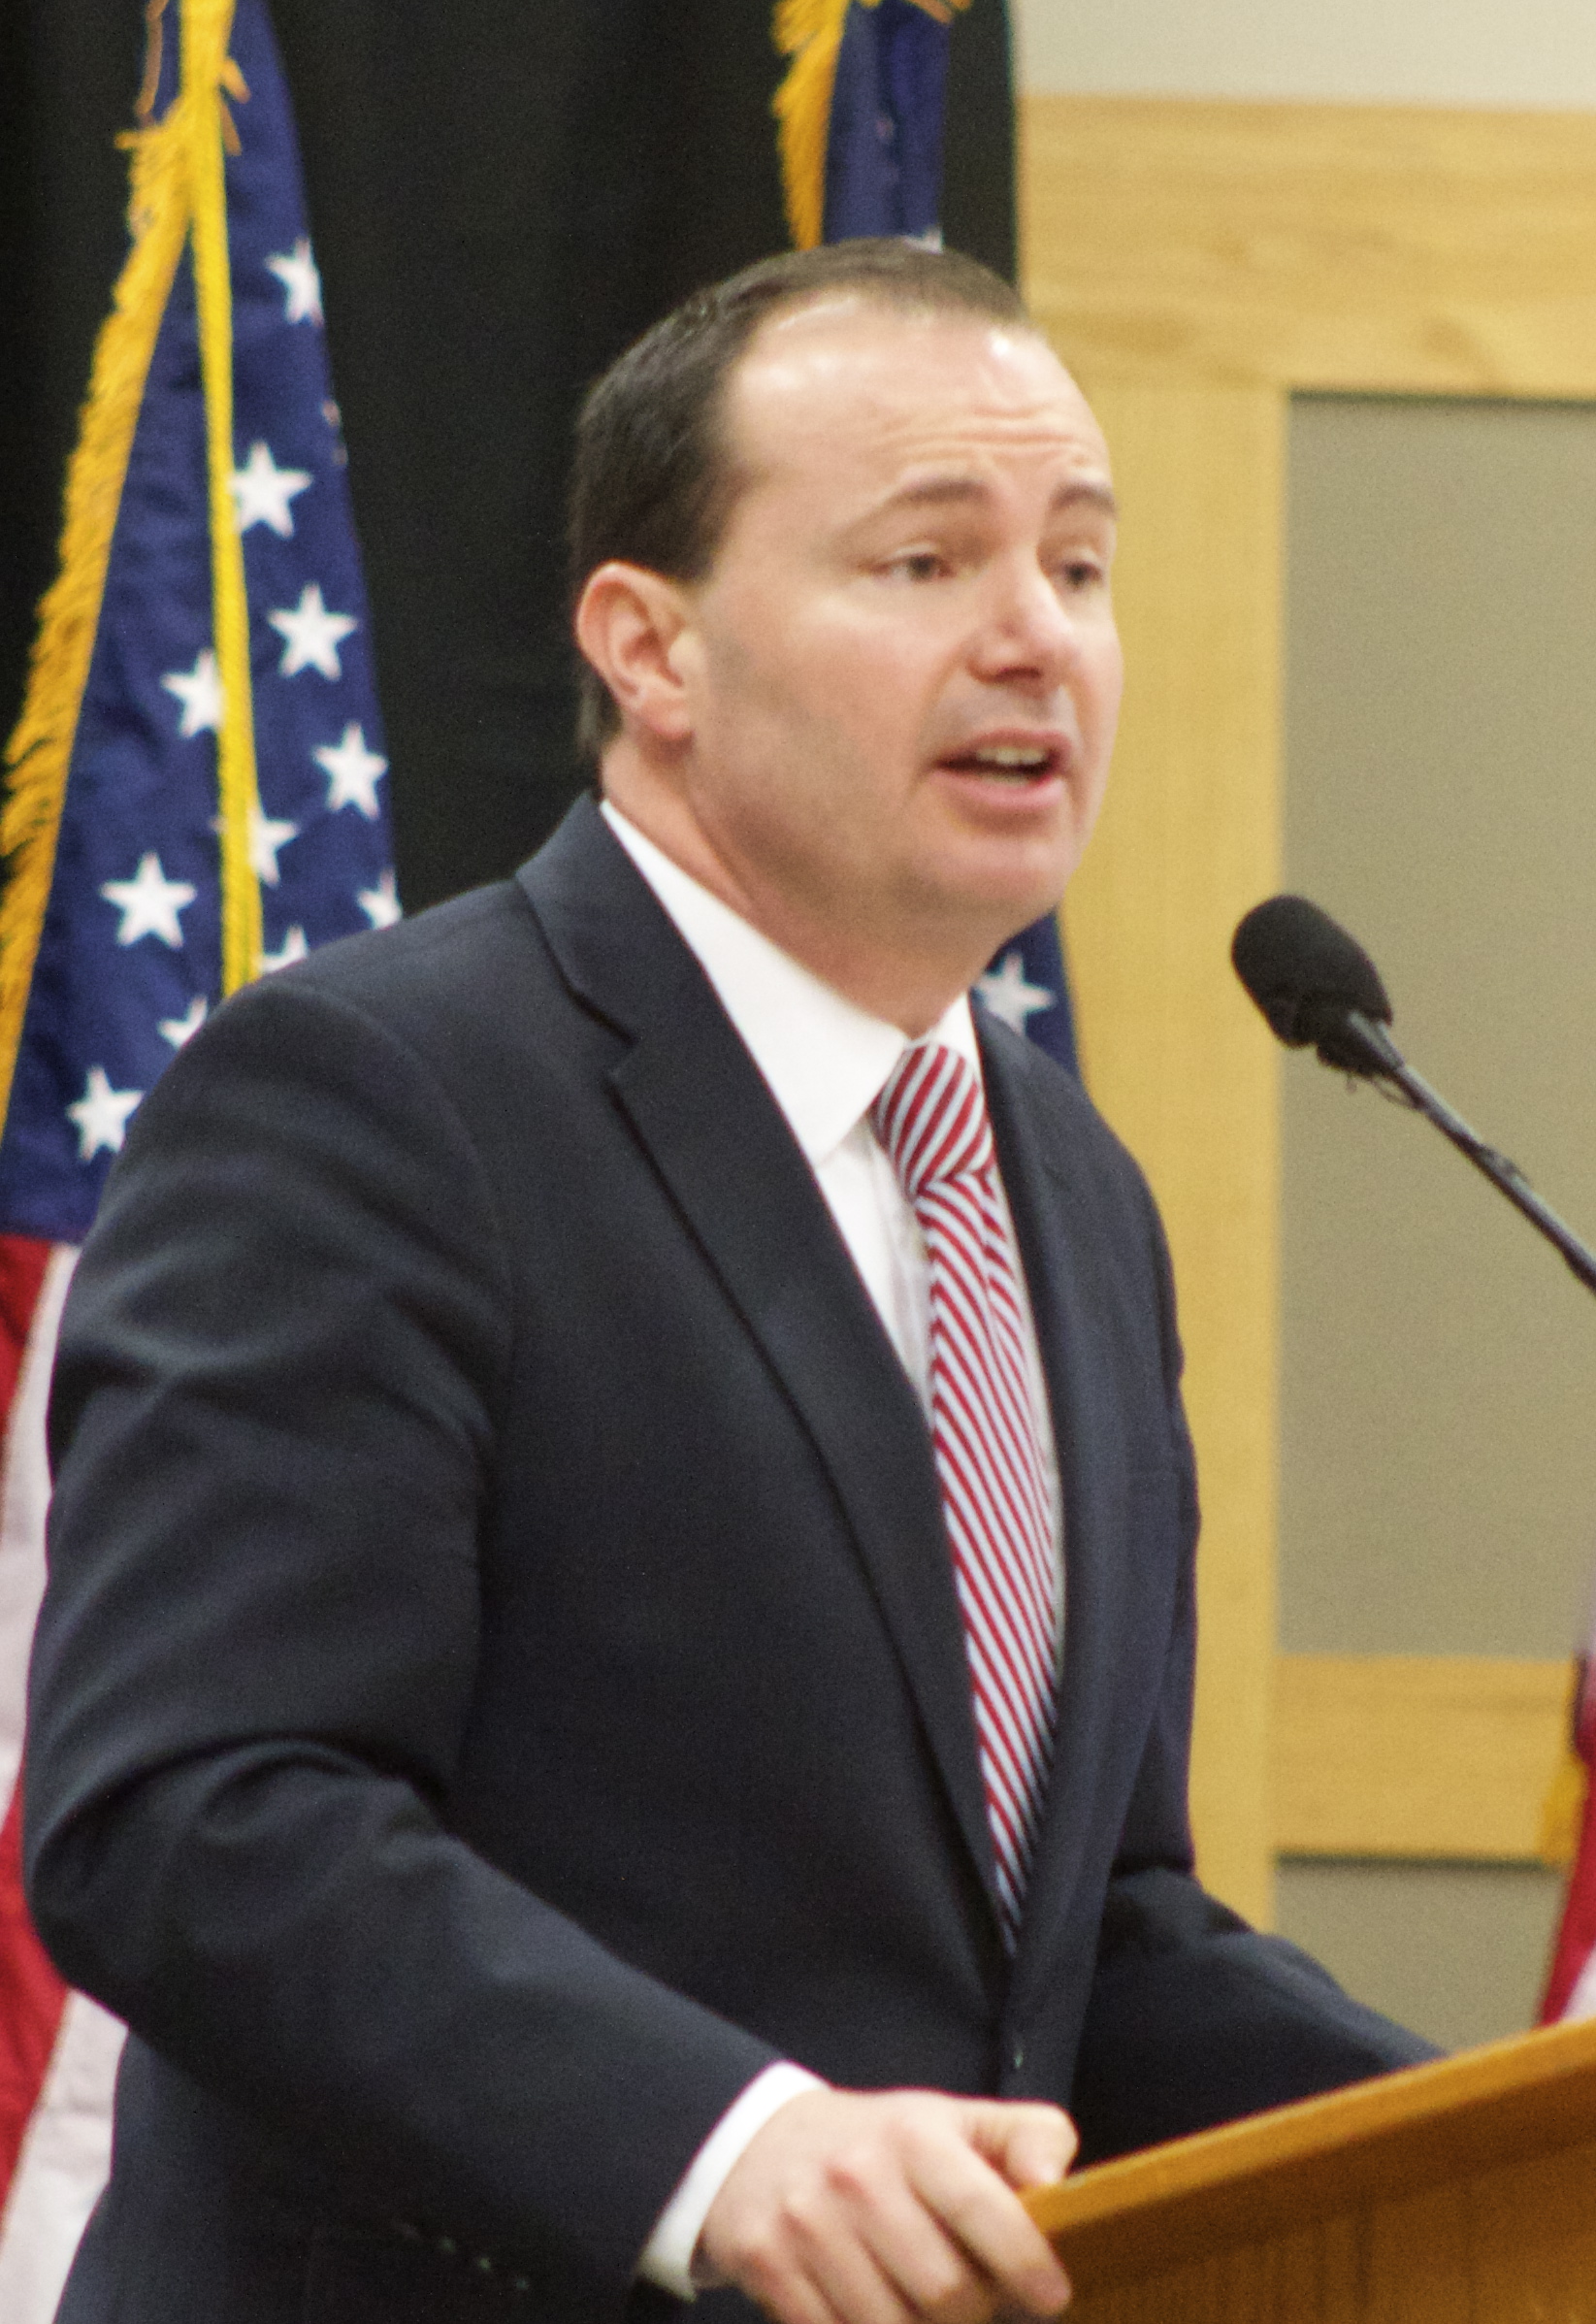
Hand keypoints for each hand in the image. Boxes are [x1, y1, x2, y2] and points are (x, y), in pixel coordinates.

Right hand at [697, 2085, 1075, 2323]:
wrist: (761, 2142)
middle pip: (944, 2291)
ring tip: (923, 2303)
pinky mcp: (768, 2265)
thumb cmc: (881, 2143)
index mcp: (913, 2135)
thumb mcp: (955, 2120)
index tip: (1049, 2295)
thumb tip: (1055, 2182)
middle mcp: (857, 2175)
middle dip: (973, 2311)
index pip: (979, 2207)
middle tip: (973, 2298)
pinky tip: (876, 2311)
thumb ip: (1028, 2138)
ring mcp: (807, 2223)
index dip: (1024, 2262)